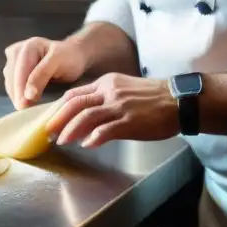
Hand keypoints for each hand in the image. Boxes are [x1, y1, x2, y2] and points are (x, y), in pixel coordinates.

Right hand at [3, 37, 87, 109]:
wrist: (72, 56)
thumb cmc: (68, 59)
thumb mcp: (58, 63)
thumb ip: (42, 75)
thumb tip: (27, 94)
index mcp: (28, 46)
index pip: (20, 71)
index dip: (21, 89)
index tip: (23, 107)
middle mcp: (17, 51)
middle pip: (12, 77)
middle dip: (18, 95)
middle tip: (26, 112)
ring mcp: (13, 61)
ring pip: (10, 83)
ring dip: (16, 96)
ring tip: (27, 109)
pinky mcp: (13, 70)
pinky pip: (11, 85)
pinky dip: (18, 95)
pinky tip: (25, 103)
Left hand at [45, 73, 178, 148]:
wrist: (179, 100)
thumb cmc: (152, 98)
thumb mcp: (124, 89)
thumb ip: (105, 98)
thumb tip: (86, 117)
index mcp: (107, 82)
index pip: (76, 93)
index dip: (59, 107)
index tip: (50, 118)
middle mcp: (110, 91)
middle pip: (76, 103)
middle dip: (58, 118)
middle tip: (48, 132)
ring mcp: (120, 106)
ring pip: (87, 115)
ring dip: (71, 129)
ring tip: (62, 141)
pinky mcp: (130, 121)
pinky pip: (107, 129)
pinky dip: (94, 137)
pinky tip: (87, 144)